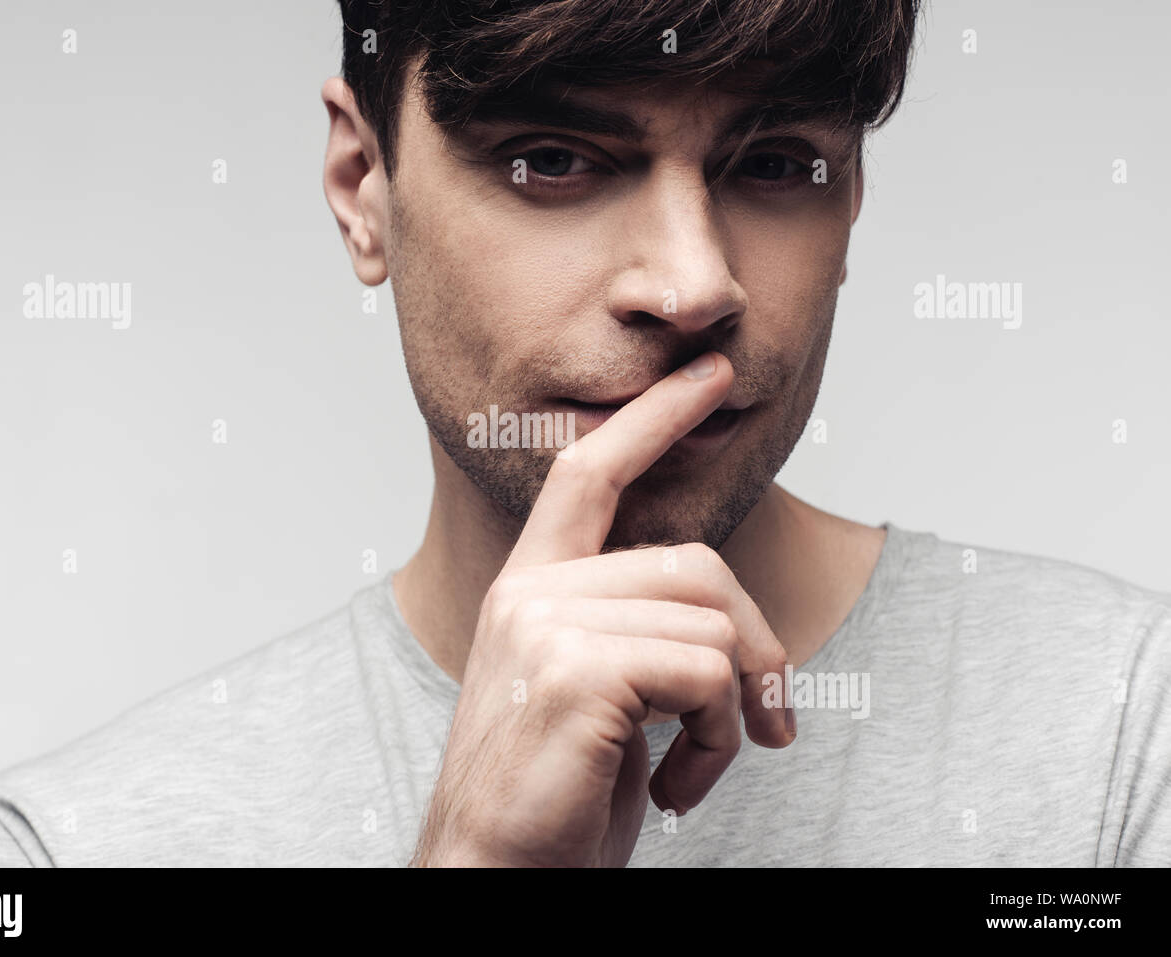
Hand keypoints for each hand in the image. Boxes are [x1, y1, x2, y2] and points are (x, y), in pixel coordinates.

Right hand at [410, 352, 794, 866]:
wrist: (492, 876)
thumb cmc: (553, 796)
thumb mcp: (598, 696)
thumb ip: (639, 632)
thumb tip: (738, 628)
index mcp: (530, 588)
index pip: (588, 471)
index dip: (654, 418)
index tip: (709, 374)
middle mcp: (531, 593)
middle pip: (695, 563)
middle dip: (755, 647)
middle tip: (767, 722)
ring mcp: (547, 627)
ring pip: (711, 624)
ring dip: (731, 712)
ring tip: (692, 768)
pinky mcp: (576, 672)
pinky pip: (706, 674)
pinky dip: (717, 741)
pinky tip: (672, 789)